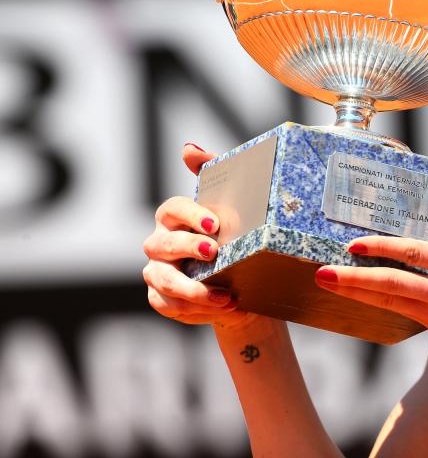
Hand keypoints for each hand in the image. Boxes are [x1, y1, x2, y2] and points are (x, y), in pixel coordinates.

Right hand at [141, 143, 266, 332]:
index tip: (215, 224)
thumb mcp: (230, 204)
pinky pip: (168, 305)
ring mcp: (157, 272)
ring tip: (225, 297)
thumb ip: (211, 173)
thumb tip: (189, 149)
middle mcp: (159, 243)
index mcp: (173, 218)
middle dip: (187, 248)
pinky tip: (220, 307)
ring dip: (194, 289)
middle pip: (162, 244)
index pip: (171, 209)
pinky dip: (193, 309)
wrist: (240, 281)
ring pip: (164, 280)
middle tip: (215, 252)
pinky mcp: (161, 298)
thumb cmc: (231, 236)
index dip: (189, 214)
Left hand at [314, 179, 427, 373]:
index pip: (418, 254)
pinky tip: (358, 297)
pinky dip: (377, 304)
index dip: (384, 248)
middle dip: (355, 277)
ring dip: (356, 292)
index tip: (356, 244)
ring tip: (327, 283)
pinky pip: (400, 314)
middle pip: (393, 283)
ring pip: (390, 302)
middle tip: (324, 271)